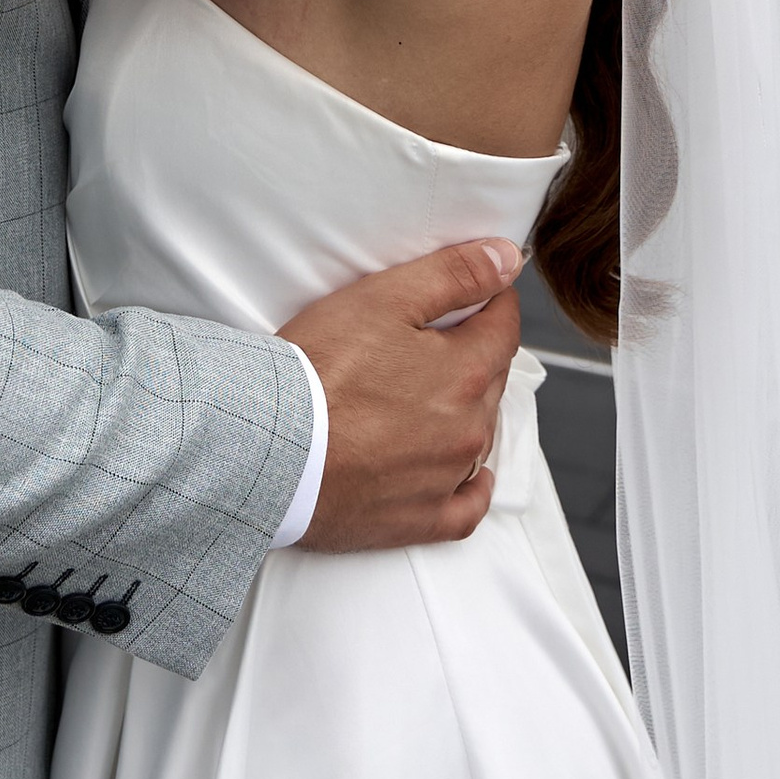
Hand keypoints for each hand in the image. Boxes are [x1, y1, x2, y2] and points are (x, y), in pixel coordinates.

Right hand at [280, 237, 523, 549]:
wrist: (272, 448)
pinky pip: (466, 507)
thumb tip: (507, 259)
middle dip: (473, 354)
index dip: (491, 302)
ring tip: (427, 396)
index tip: (480, 292)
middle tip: (437, 339)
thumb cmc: (318, 370)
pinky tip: (461, 474)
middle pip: (490, 381)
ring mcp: (447, 478)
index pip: (502, 328)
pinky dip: (470, 488)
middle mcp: (468, 429)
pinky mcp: (420, 519)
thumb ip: (453, 275)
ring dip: (464, 413)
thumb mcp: (383, 299)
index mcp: (466, 373)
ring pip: (477, 437)